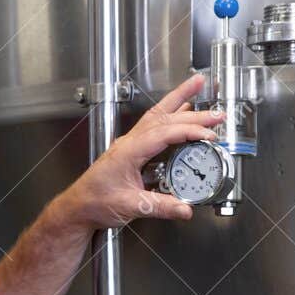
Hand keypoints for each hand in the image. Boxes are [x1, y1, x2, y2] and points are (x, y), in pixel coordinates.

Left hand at [50, 74, 225, 229]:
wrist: (78, 208)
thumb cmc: (94, 203)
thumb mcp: (129, 207)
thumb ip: (159, 207)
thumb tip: (184, 208)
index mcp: (127, 151)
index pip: (163, 134)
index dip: (188, 132)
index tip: (209, 135)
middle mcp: (129, 143)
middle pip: (163, 119)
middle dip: (193, 113)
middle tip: (217, 112)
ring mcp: (130, 144)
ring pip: (157, 115)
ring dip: (179, 100)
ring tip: (198, 85)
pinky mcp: (132, 150)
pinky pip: (154, 125)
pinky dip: (171, 115)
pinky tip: (183, 111)